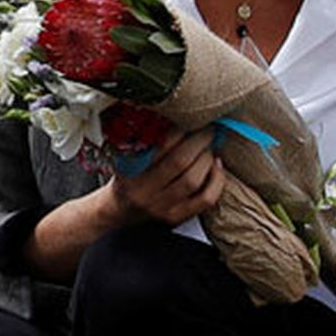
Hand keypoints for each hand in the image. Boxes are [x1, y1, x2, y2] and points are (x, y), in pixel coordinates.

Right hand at [104, 128, 225, 228]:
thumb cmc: (126, 178)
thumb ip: (144, 142)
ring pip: (193, 180)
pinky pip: (205, 199)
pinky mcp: (177, 216)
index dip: (180, 131)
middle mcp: (146, 191)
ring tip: (210, 147)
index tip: (190, 119)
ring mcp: (162, 206)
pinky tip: (216, 166)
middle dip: (199, 141)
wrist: (118, 211)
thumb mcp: (126, 158)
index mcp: (131, 171)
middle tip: (207, 130)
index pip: (160, 147)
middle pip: (179, 162)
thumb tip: (176, 118)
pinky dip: (217, 180)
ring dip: (207, 159)